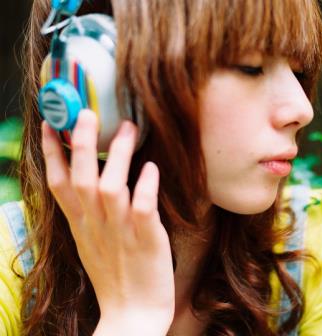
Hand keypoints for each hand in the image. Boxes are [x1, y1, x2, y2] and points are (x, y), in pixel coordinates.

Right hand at [41, 109, 173, 330]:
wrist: (133, 314)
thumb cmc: (115, 274)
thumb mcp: (91, 241)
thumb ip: (88, 212)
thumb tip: (91, 182)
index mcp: (80, 224)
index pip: (59, 183)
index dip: (52, 152)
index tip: (51, 122)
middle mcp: (95, 224)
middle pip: (82, 178)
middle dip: (81, 143)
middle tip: (86, 111)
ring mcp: (120, 231)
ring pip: (111, 187)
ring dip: (117, 156)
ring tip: (128, 127)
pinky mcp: (146, 239)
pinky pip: (143, 209)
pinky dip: (145, 187)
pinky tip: (150, 167)